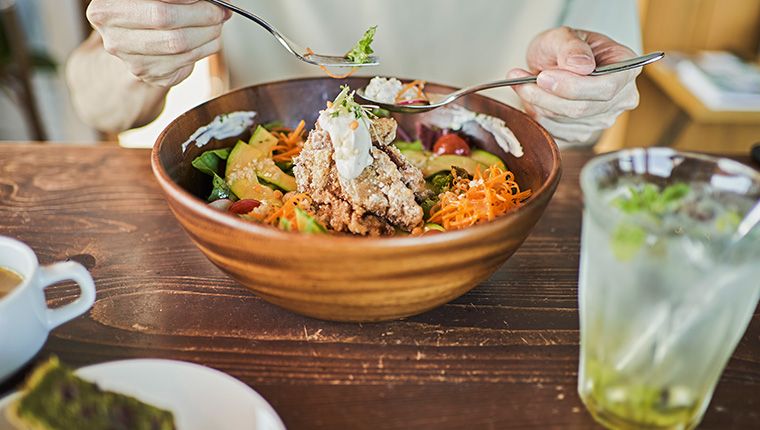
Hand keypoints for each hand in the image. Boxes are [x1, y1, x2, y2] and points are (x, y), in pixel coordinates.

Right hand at [87, 0, 229, 86]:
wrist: (137, 43)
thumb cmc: (146, 14)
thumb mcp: (154, 1)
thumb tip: (214, 1)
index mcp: (105, 9)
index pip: (156, 3)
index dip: (187, 0)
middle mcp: (113, 37)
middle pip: (165, 19)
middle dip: (201, 13)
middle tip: (218, 10)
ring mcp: (131, 61)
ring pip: (179, 44)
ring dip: (208, 32)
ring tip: (216, 23)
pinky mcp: (151, 76)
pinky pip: (186, 61)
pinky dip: (205, 48)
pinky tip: (209, 39)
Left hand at [508, 27, 639, 145]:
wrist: (551, 65)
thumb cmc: (562, 48)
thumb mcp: (563, 36)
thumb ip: (571, 47)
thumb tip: (580, 66)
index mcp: (626, 68)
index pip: (605, 87)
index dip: (573, 87)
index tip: (543, 77)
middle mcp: (621, 97)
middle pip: (582, 108)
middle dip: (547, 96)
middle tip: (521, 81)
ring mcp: (603, 119)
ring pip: (565, 120)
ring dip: (537, 103)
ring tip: (521, 83)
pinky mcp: (583, 133)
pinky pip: (555, 130)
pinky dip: (537, 114)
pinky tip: (531, 98)